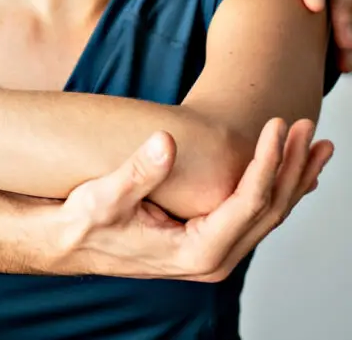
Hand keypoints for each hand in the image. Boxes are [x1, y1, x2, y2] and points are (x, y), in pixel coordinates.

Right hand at [42, 118, 332, 280]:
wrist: (69, 242)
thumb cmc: (84, 222)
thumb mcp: (105, 197)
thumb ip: (138, 172)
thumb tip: (165, 140)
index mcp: (196, 251)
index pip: (248, 202)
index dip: (268, 161)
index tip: (276, 124)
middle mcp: (213, 258)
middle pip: (270, 209)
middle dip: (291, 167)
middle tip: (305, 127)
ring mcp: (213, 252)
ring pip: (267, 214)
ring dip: (292, 178)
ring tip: (313, 145)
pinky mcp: (207, 241)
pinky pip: (252, 215)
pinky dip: (274, 189)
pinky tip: (288, 171)